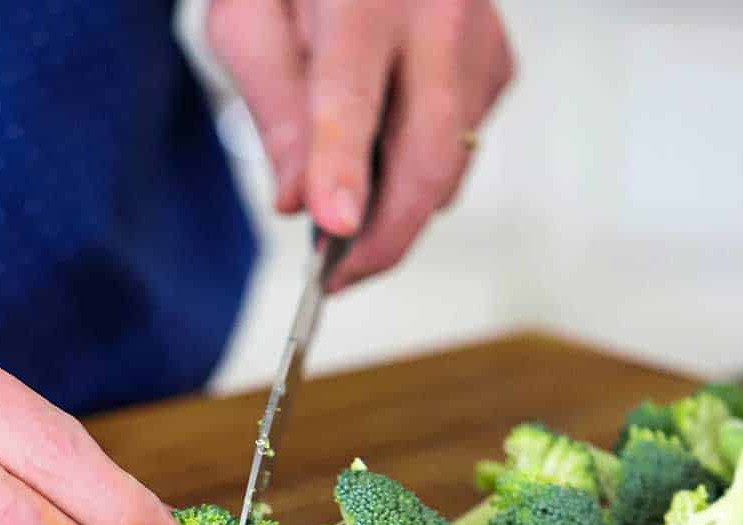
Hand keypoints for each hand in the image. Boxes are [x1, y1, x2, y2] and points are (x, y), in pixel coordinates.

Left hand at [207, 0, 514, 288]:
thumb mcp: (248, 22)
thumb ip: (271, 107)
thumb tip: (297, 203)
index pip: (352, 93)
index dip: (343, 168)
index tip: (334, 229)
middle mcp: (437, 12)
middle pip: (428, 149)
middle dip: (385, 234)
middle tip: (334, 280)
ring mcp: (478, 40)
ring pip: (449, 164)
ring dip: (396, 213)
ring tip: (342, 218)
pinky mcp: (495, 66)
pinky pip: (459, 153)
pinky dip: (416, 180)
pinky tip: (380, 160)